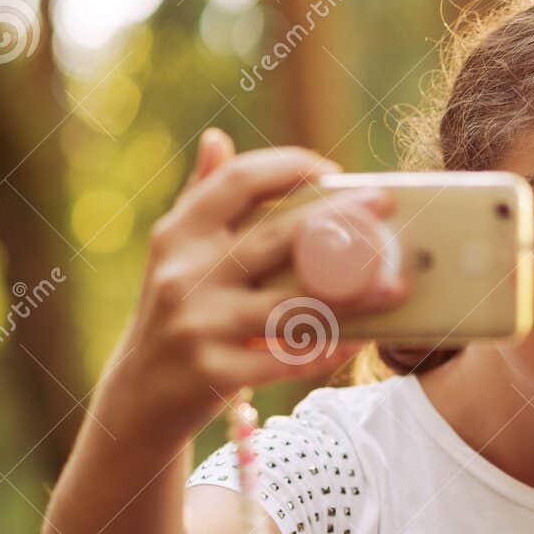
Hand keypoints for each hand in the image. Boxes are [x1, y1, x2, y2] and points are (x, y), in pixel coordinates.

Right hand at [100, 128, 407, 444]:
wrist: (139, 397)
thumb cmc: (173, 314)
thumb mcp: (173, 255)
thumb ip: (198, 197)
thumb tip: (217, 137)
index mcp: (178, 234)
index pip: (238, 182)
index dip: (290, 167)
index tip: (334, 170)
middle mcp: (184, 275)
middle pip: (275, 239)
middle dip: (337, 221)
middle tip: (384, 208)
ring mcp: (199, 326)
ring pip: (291, 305)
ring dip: (351, 295)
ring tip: (395, 286)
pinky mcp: (214, 374)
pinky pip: (287, 359)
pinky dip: (328, 348)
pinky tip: (363, 339)